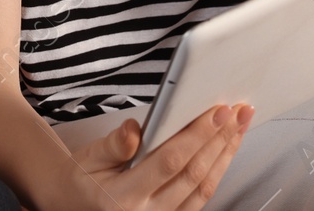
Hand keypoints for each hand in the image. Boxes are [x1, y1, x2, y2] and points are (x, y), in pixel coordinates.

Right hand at [67, 105, 253, 210]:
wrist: (74, 207)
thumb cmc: (83, 181)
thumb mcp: (88, 158)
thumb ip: (113, 144)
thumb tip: (135, 128)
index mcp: (123, 198)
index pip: (169, 161)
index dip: (197, 136)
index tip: (217, 112)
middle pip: (193, 174)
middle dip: (220, 140)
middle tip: (238, 112)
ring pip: (204, 188)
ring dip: (225, 154)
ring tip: (239, 126)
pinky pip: (201, 197)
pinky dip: (217, 170)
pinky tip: (224, 149)